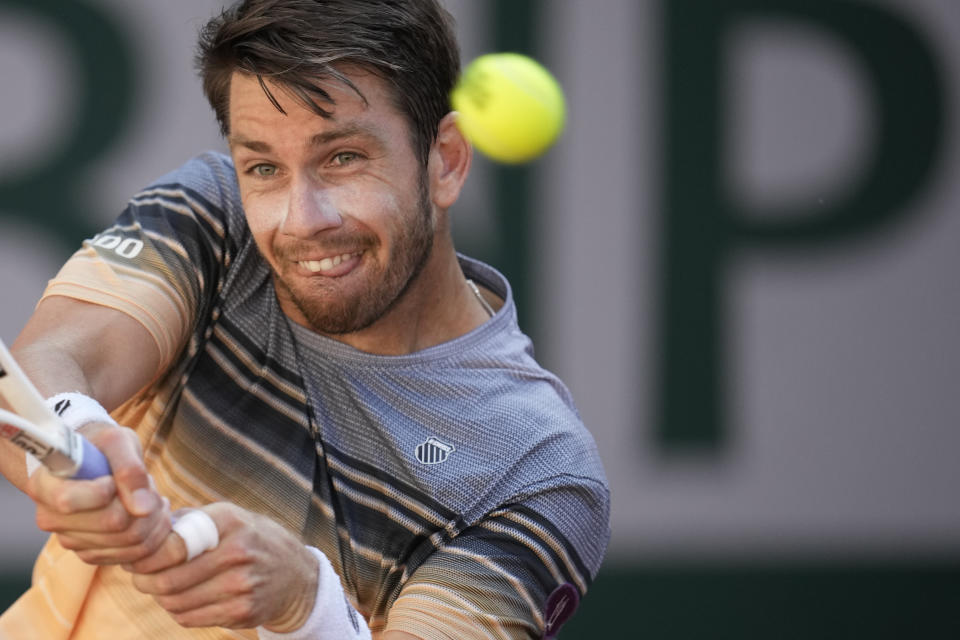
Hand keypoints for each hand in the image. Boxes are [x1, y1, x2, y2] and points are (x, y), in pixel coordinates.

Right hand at [27, 422, 170, 564]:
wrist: (93, 461)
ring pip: (129, 543)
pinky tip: (148, 514)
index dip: (105, 490)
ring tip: (151, 497)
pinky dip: (150, 535)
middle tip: (148, 484)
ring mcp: (69, 540)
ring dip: (152, 519)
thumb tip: (143, 508)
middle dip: (143, 504)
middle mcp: (50, 517)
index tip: (112, 478)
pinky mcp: (89, 553)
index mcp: (44, 486)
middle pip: (112, 525)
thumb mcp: (116, 441)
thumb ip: (130, 469)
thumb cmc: (101, 446)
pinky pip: (131, 556)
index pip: (70, 501)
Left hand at [129, 503, 318, 630]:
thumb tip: (143, 528)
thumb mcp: (228, 517)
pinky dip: (179, 611)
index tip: (136, 558)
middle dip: (146, 582)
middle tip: (141, 579)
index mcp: (230, 521)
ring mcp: (242, 585)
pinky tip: (185, 600)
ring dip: (161, 598)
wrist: (295, 574)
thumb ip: (188, 520)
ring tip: (163, 588)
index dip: (146, 556)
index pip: (172, 545)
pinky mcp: (243, 611)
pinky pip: (190, 618)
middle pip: (168, 580)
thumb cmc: (250, 540)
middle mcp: (238, 551)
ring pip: (176, 602)